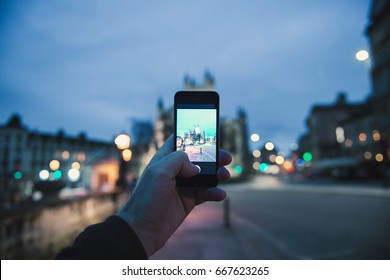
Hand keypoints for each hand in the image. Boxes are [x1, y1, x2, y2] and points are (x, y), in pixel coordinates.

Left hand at [116, 135, 231, 255]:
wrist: (142, 230)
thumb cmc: (146, 199)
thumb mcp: (159, 172)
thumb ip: (178, 160)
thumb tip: (196, 167)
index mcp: (165, 160)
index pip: (180, 142)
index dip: (194, 137)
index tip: (210, 135)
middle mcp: (175, 171)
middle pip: (198, 159)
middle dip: (214, 157)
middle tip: (226, 158)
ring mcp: (183, 186)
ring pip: (205, 176)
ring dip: (217, 174)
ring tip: (225, 176)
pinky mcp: (188, 201)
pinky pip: (206, 193)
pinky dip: (215, 192)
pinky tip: (220, 194)